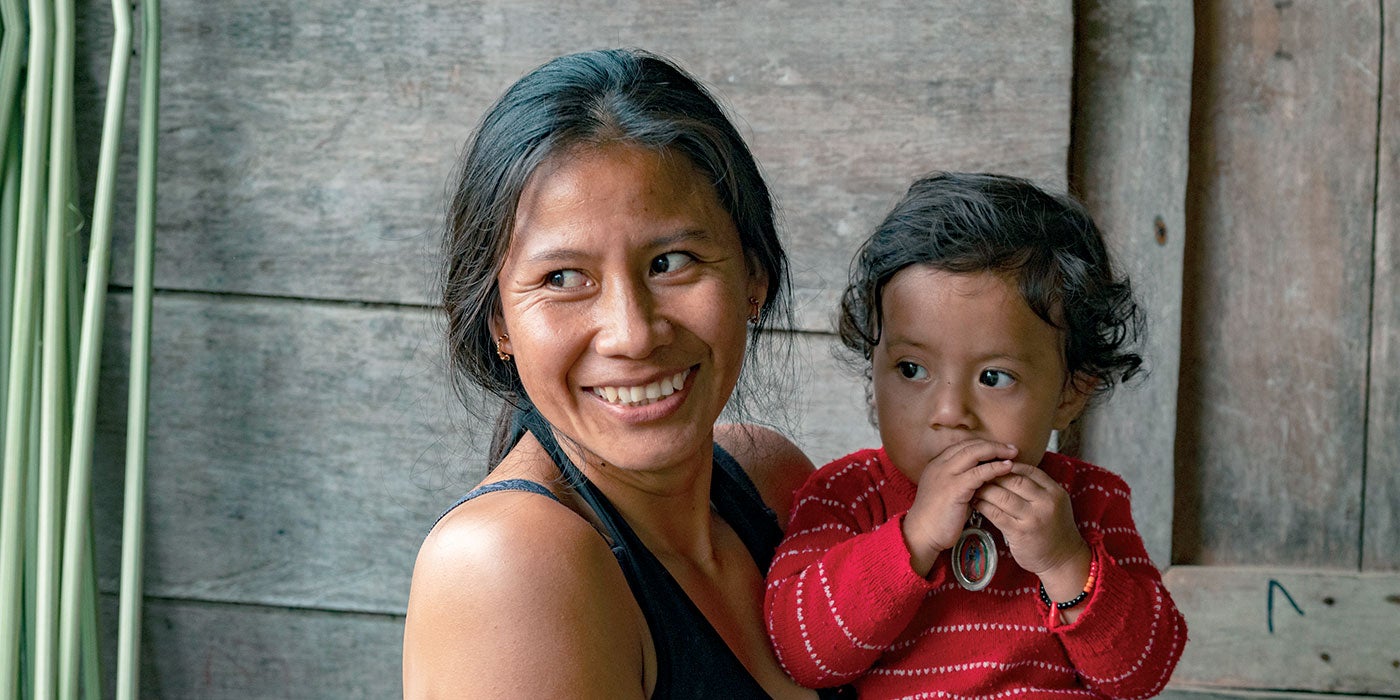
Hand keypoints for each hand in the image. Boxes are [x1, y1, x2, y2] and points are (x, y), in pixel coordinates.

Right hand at [900, 440, 1017, 576]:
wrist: (922, 533)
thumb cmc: (937, 517)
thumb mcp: (947, 492)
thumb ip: (961, 481)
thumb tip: (983, 476)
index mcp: (937, 464)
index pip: (963, 445)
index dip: (983, 444)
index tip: (1000, 447)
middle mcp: (940, 465)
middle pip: (970, 445)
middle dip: (993, 445)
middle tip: (1011, 448)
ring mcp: (946, 475)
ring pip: (974, 453)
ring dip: (996, 452)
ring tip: (1013, 453)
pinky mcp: (954, 488)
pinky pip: (979, 473)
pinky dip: (995, 468)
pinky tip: (1007, 467)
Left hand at [973, 463, 1090, 601]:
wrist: (1063, 560)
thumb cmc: (1054, 529)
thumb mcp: (1053, 503)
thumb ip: (1037, 488)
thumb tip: (1009, 468)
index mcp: (1055, 492)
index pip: (1028, 470)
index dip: (1007, 465)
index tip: (993, 464)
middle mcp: (1045, 503)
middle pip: (1013, 479)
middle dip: (993, 475)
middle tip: (978, 473)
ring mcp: (1033, 518)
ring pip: (1002, 496)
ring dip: (985, 490)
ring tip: (974, 487)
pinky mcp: (1019, 533)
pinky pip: (996, 514)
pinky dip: (983, 506)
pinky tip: (976, 503)